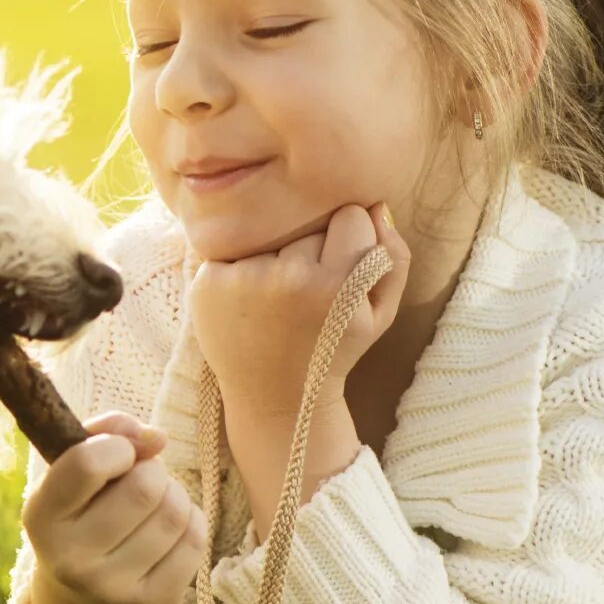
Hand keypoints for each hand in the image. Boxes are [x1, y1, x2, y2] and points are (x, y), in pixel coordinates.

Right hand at [22, 411, 208, 603]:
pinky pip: (195, 539)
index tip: (117, 454)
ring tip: (154, 504)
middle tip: (140, 481)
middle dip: (152, 471)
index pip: (88, 464)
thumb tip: (157, 438)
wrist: (84, 588)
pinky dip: (191, 521)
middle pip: (145, 487)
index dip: (116, 446)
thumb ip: (109, 431)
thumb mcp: (75, 466)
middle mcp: (70, 560)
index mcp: (41, 518)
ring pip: (175, 512)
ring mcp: (111, 589)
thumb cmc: (83, 508)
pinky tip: (168, 530)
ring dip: (173, 494)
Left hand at [188, 202, 413, 434]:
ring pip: (273, 232)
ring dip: (277, 255)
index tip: (341, 270)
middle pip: (309, 223)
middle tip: (307, 295)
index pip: (350, 215)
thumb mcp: (379, 314)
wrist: (275, 399)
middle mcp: (291, 280)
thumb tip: (375, 205)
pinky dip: (241, 266)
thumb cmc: (333, 351)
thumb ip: (393, 257)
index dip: (350, 239)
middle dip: (313, 248)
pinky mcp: (209, 282)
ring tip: (278, 299)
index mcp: (339, 287)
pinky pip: (235, 247)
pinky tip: (248, 302)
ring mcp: (245, 280)